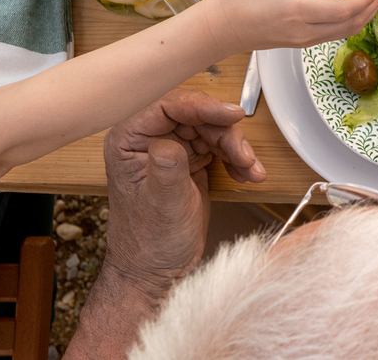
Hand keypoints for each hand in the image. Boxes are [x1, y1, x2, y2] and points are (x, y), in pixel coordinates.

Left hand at [102, 89, 262, 295]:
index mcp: (129, 142)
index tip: (230, 115)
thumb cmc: (149, 243)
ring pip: (212, 129)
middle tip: (243, 155)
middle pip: (196, 115)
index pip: (166, 106)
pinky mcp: (189, 160)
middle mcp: (148, 139)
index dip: (201, 106)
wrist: (159, 271)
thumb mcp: (161, 205)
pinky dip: (237, 159)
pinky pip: (219, 146)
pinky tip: (247, 175)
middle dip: (224, 134)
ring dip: (236, 147)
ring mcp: (171, 148)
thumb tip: (169, 142)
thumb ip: (166, 169)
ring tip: (249, 170)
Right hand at [206, 0, 377, 55]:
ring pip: (348, 30)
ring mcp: (305, 39)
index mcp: (297, 10)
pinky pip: (337, 33)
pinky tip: (357, 2)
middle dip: (376, 0)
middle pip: (354, 22)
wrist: (219, 28)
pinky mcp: (303, 41)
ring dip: (368, 11)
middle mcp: (306, 30)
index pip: (345, 8)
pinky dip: (354, 18)